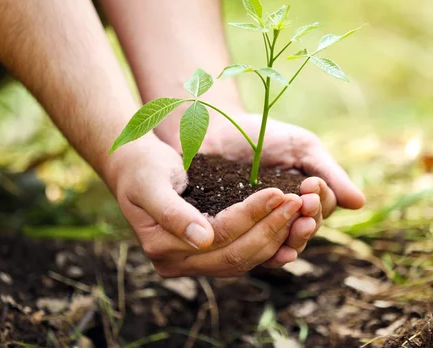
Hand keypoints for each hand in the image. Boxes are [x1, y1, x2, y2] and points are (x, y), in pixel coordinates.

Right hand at [102, 135, 303, 276]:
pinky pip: (243, 255)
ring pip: (245, 259)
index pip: (220, 236)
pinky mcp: (207, 256)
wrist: (134, 168)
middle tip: (298, 201)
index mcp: (162, 247)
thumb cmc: (142, 167)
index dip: (252, 215)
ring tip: (298, 208)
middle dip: (271, 227)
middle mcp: (177, 264)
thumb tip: (204, 240)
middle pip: (237, 253)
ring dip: (275, 236)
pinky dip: (268, 241)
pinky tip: (287, 222)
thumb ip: (173, 213)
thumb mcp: (152, 183)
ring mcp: (192, 264)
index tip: (279, 191)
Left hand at [200, 112, 365, 265]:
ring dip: (296, 239)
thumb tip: (360, 203)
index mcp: (307, 196)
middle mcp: (288, 215)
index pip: (324, 208)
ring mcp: (264, 225)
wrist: (220, 129)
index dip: (321, 200)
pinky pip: (260, 252)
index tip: (310, 186)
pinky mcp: (241, 233)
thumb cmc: (264, 135)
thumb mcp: (302, 148)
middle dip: (310, 219)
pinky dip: (272, 255)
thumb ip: (330, 173)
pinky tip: (278, 254)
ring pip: (287, 244)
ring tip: (297, 226)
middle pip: (308, 230)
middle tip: (305, 207)